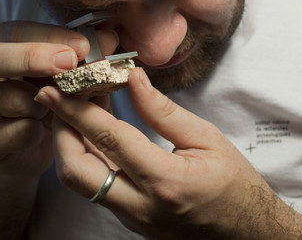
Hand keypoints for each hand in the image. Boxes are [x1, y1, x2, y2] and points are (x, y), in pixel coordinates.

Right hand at [0, 21, 117, 177]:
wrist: (19, 149)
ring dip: (40, 100)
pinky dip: (38, 129)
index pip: (12, 31)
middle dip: (32, 58)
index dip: (48, 36)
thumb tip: (110, 38)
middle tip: (70, 63)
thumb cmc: (36, 98)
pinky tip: (44, 129)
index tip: (84, 45)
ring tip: (56, 104)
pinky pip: (14, 131)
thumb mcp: (54, 70)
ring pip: (3, 98)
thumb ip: (77, 52)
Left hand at [35, 67, 297, 239]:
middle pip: (79, 171)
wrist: (247, 233)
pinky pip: (95, 188)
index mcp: (166, 180)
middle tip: (56, 98)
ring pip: (82, 183)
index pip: (110, 140)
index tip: (55, 89)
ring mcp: (133, 218)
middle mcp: (141, 205)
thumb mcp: (206, 138)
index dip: (77, 111)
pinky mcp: (130, 220)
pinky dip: (86, 157)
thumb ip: (163, 110)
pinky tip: (91, 133)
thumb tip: (132, 78)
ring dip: (69, 144)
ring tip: (73, 109)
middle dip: (60, 131)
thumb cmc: (233, 183)